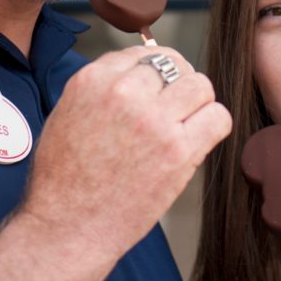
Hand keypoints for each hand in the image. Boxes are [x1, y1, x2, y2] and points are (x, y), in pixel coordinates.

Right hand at [24, 46, 231, 256]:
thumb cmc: (63, 180)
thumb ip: (102, 88)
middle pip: (175, 64)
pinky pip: (218, 118)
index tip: (156, 90)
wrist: (68, 227)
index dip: (154, 72)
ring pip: (200, 86)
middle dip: (176, 85)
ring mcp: (154, 121)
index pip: (143, 53)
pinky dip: (213, 126)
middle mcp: (124, 93)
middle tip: (172, 110)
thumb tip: (139, 74)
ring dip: (196, 104)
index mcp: (93, 80)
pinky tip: (197, 140)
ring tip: (184, 125)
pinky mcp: (178, 151)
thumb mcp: (66, 114)